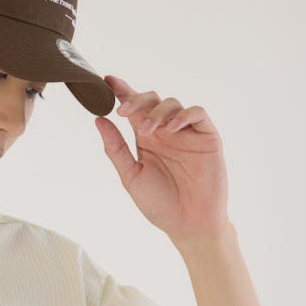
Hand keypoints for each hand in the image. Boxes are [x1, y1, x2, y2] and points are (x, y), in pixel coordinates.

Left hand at [94, 74, 229, 244]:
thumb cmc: (160, 205)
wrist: (188, 224)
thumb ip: (116, 149)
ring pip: (172, 104)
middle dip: (136, 100)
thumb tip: (98, 121)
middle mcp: (165, 132)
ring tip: (147, 129)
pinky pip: (197, 114)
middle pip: (151, 101)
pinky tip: (171, 128)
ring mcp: (187, 133)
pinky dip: (184, 115)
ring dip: (157, 112)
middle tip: (124, 111)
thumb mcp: (131, 176)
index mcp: (146, 139)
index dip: (122, 92)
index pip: (133, 110)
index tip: (106, 81)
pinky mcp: (207, 136)